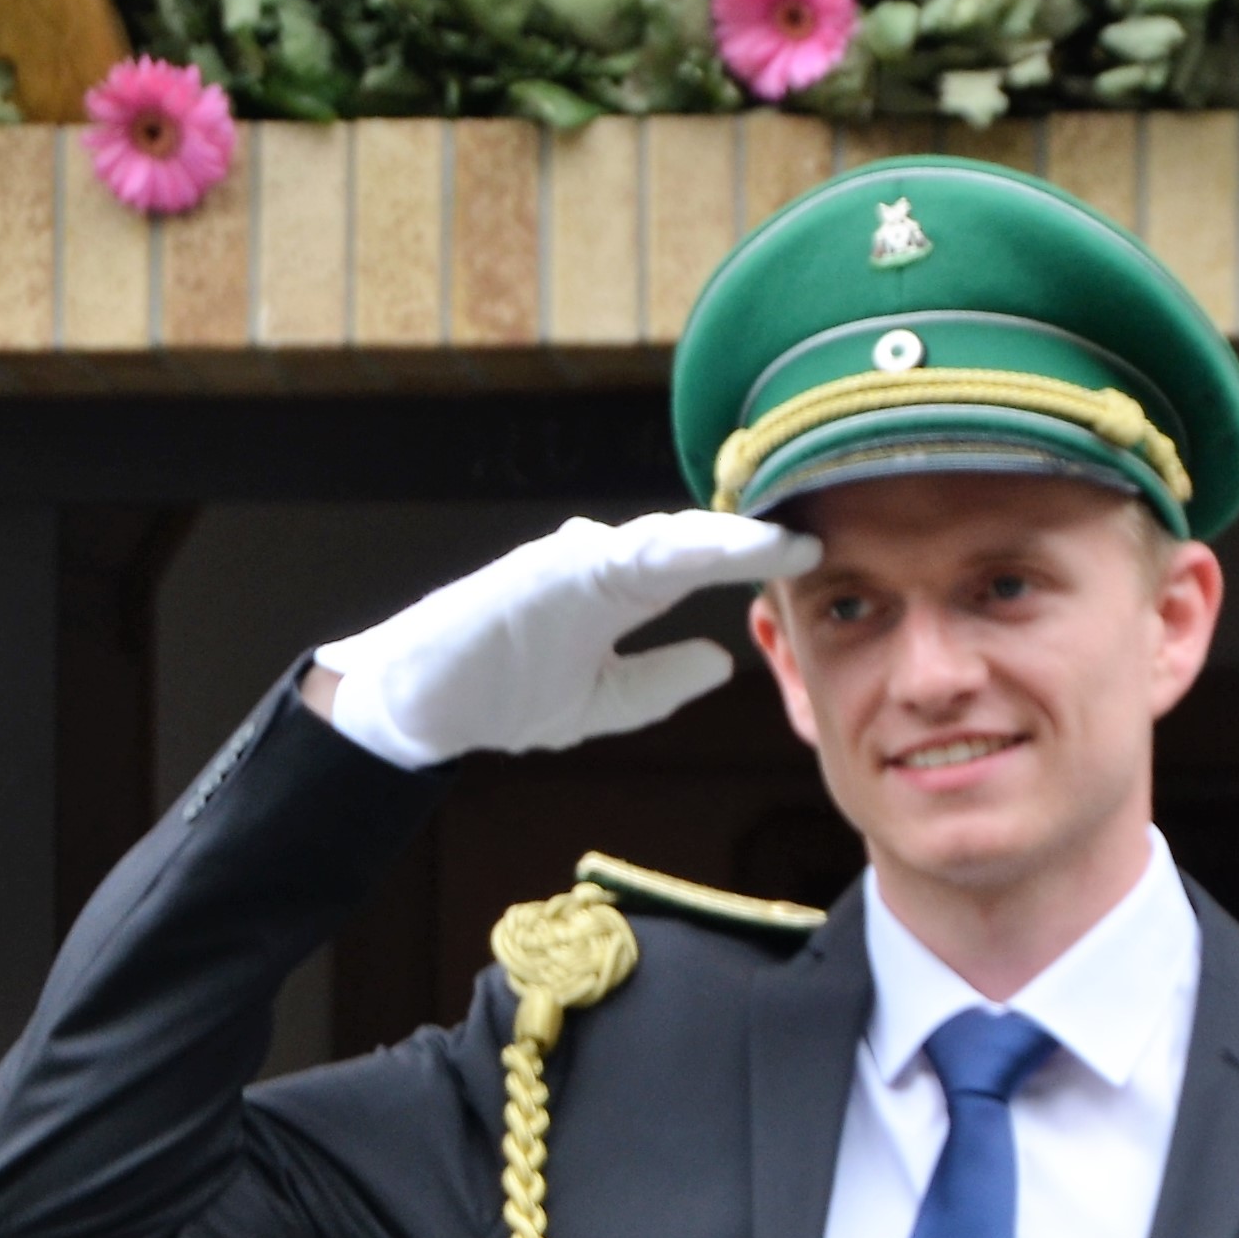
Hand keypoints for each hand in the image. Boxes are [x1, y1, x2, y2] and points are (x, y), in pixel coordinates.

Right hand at [311, 510, 820, 767]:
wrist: (418, 708)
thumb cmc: (498, 695)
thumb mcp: (600, 701)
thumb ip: (657, 681)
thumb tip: (721, 661)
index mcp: (617, 592)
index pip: (701, 565)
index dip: (756, 559)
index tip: (815, 556)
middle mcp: (600, 564)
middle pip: (695, 540)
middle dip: (756, 536)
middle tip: (819, 529)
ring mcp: (573, 561)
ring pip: (665, 539)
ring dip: (726, 538)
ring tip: (782, 540)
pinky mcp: (546, 569)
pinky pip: (619, 553)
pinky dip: (671, 548)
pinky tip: (715, 547)